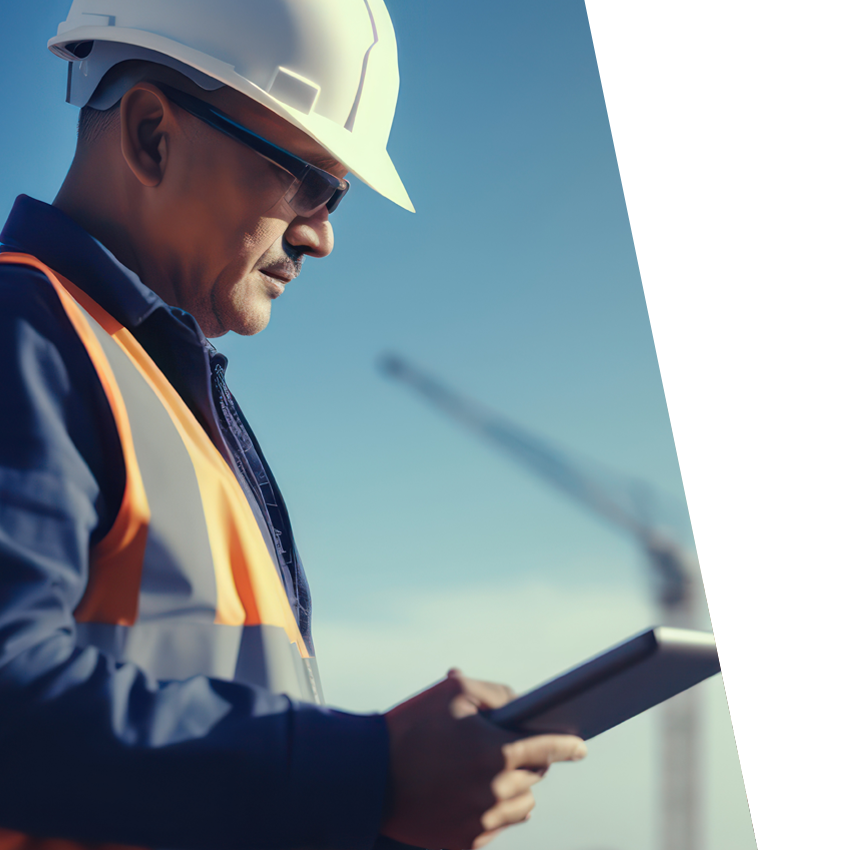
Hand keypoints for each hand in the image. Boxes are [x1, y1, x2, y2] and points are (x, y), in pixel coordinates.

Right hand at [380, 669, 586, 849]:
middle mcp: (495, 792)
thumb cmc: (411, 728)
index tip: (580, 746)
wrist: (367, 776)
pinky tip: (469, 796)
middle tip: (507, 750)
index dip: (568, 746)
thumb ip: (494, 692)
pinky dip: (491, 812)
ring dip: (514, 789)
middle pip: (534, 778)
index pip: (548, 749)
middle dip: (528, 762)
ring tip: (489, 774)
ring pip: (521, 806)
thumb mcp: (452, 692)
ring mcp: (480, 823)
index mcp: (497, 753)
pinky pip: (495, 828)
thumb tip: (519, 703)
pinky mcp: (463, 844)